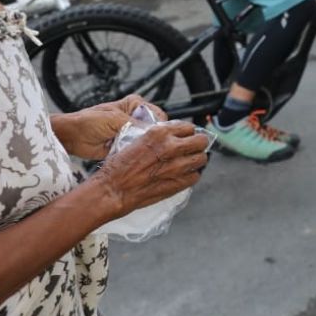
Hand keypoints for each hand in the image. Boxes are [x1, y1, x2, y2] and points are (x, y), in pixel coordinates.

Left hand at [52, 95, 168, 160]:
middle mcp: (135, 118)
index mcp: (134, 105)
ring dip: (144, 147)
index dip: (159, 125)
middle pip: (155, 129)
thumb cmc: (88, 121)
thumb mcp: (114, 119)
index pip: (157, 114)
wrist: (72, 137)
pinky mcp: (126, 146)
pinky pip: (137, 151)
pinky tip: (134, 157)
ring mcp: (131, 133)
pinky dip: (136, 155)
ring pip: (147, 142)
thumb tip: (153, 133)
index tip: (157, 135)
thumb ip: (135, 125)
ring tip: (138, 152)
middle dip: (152, 138)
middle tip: (147, 145)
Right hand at [93, 122, 208, 218]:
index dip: (187, 132)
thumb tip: (169, 135)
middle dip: (198, 143)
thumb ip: (156, 136)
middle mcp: (170, 147)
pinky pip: (195, 176)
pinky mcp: (177, 183)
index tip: (185, 136)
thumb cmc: (118, 167)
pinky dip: (192, 175)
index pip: (188, 127)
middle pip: (201, 141)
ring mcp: (176, 166)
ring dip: (197, 159)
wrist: (113, 189)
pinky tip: (184, 175)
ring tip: (190, 161)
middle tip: (193, 147)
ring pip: (201, 158)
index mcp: (159, 133)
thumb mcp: (136, 139)